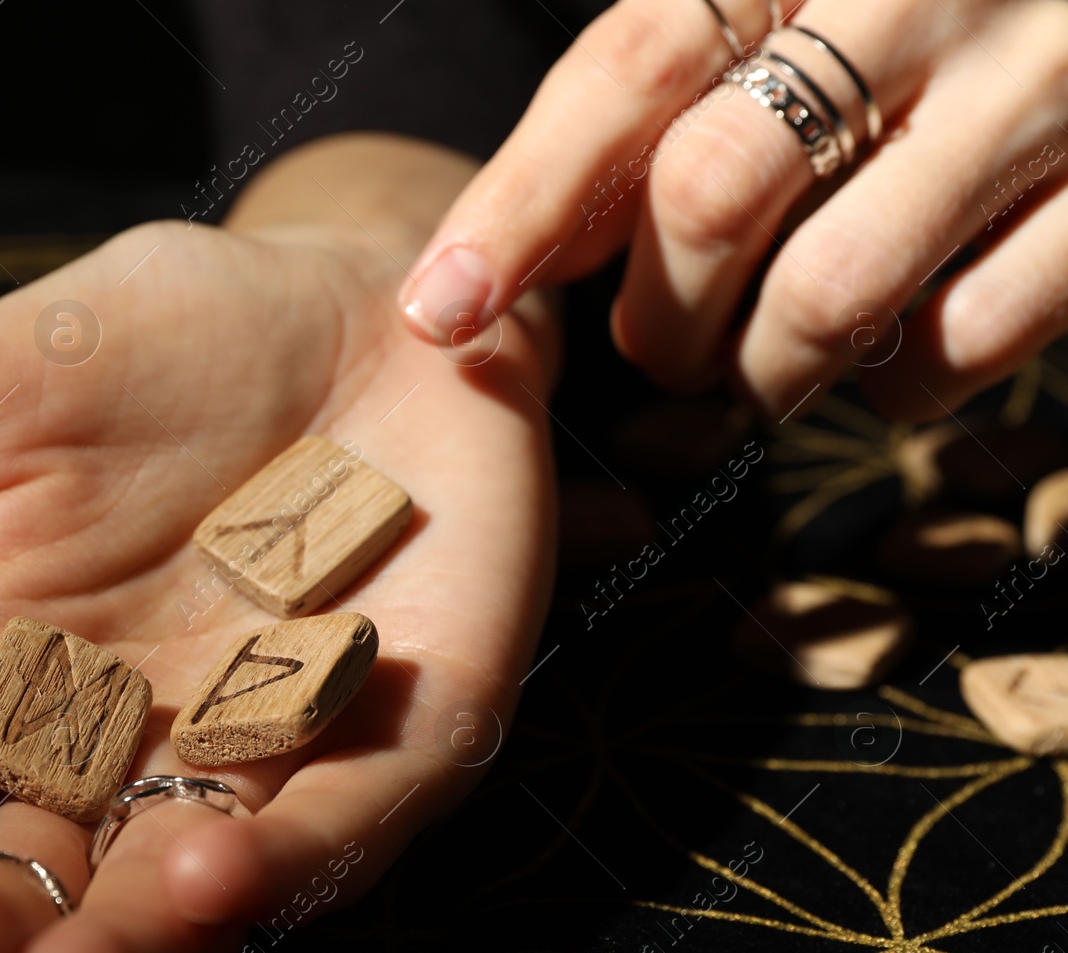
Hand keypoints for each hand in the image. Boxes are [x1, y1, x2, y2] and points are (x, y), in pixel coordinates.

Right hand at [0, 135, 558, 952]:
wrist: (366, 304)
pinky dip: (285, 864)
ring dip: (122, 945)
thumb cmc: (154, 339)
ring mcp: (255, 751)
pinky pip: (336, 826)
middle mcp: (117, 741)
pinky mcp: (394, 744)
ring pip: (172, 884)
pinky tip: (222, 875)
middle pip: (33, 869)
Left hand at [396, 0, 1067, 422]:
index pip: (627, 71)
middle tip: (661, 350)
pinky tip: (883, 359)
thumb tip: (535, 238)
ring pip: (830, 292)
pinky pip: (970, 337)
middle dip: (657, 314)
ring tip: (759, 370)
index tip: (441, 311)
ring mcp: (1036, 90)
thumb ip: (673, 79)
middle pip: (711, 194)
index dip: (521, 203)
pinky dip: (898, 385)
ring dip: (763, 372)